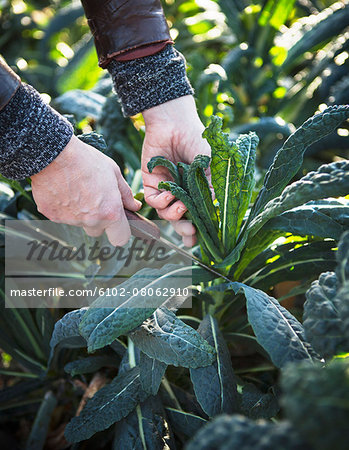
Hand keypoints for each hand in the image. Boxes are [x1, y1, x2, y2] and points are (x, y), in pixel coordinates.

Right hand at [31, 135, 140, 245]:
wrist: (54, 154)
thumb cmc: (87, 161)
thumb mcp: (114, 173)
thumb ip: (126, 195)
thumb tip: (135, 206)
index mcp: (110, 212)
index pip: (120, 239)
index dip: (120, 232)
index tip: (118, 225)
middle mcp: (91, 221)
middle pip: (97, 231)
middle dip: (98, 220)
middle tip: (94, 199)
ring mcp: (70, 220)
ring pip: (79, 222)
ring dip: (79, 212)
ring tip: (76, 188)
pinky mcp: (52, 216)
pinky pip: (61, 216)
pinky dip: (62, 206)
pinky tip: (62, 188)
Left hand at [142, 95, 211, 246]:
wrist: (176, 123)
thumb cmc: (197, 142)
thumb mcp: (210, 167)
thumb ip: (210, 188)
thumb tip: (212, 210)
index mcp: (197, 191)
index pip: (197, 215)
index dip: (199, 229)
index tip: (200, 237)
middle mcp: (181, 193)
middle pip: (181, 219)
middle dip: (185, 229)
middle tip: (190, 232)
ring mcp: (166, 188)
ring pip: (166, 213)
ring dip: (174, 215)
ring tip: (181, 207)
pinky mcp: (151, 182)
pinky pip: (154, 201)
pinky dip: (162, 203)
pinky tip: (170, 196)